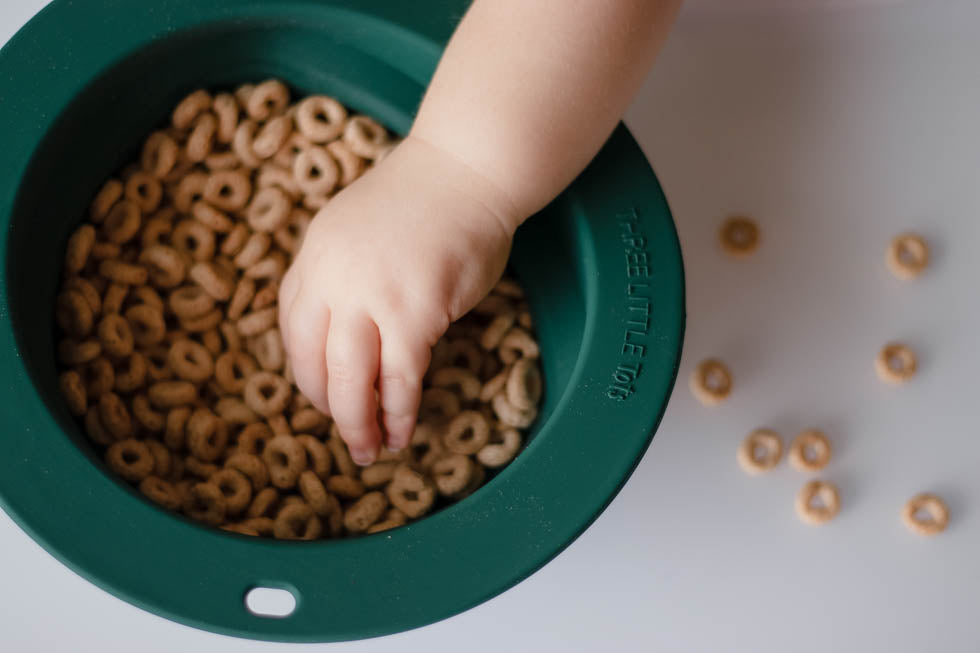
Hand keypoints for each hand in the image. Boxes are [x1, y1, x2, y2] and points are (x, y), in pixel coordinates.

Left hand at [279, 137, 518, 464]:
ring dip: (358, 424)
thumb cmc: (424, 200)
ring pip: (351, 380)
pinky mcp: (413, 312)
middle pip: (314, 364)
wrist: (465, 169)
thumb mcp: (357, 229)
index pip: (293, 330)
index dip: (306, 372)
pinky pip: (401, 378)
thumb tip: (346, 328)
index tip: (323, 394)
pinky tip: (402, 431)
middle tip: (345, 436)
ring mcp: (370, 297)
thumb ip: (342, 273)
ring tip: (370, 450)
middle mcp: (331, 279)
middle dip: (328, 409)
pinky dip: (399, 412)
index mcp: (312, 257)